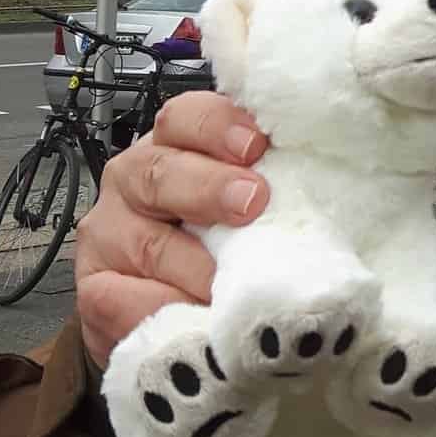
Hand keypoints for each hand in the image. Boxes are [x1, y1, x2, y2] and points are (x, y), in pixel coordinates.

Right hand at [75, 95, 269, 371]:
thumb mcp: (250, 209)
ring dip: (194, 265)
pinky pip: (122, 299)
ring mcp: (107, 236)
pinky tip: (196, 319)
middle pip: (160, 171)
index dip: (218, 126)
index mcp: (174, 146)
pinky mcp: (94, 292)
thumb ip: (278, 186)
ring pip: (145, 242)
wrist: (168, 316)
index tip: (258, 146)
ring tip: (231, 285)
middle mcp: (132, 180)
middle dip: (208, 186)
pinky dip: (164, 309)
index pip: (185, 117)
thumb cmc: (222, 248)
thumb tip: (341, 182)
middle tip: (253, 204)